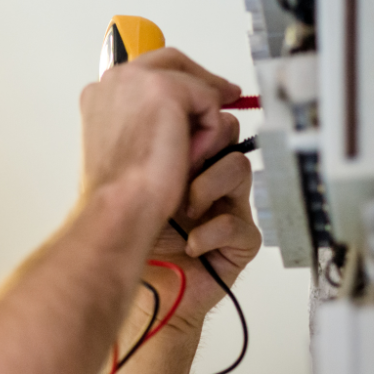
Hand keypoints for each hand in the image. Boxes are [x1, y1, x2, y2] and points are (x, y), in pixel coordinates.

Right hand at [79, 48, 241, 223]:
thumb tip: (174, 114)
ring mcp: (138, 79)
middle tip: (229, 95)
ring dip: (203, 116)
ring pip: (193, 83)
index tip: (201, 96)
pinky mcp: (166, 88)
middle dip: (202, 79)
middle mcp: (115, 78)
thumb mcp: (126, 146)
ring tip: (194, 154)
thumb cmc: (120, 191)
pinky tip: (192, 156)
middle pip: (171, 62)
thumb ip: (142, 120)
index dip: (178, 81)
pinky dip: (209, 130)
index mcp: (100, 93)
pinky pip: (208, 100)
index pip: (147, 72)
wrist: (120, 206)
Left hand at [140, 110, 261, 333]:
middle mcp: (208, 175)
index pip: (205, 113)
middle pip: (227, 132)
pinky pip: (238, 222)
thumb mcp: (133, 168)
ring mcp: (227, 206)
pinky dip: (208, 232)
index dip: (199, 109)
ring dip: (203, 187)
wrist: (134, 279)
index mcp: (184, 154)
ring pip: (238, 168)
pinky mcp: (239, 241)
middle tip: (177, 166)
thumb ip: (150, 130)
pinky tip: (189, 242)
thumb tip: (157, 93)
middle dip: (200, 145)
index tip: (190, 113)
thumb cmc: (134, 229)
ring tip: (182, 210)